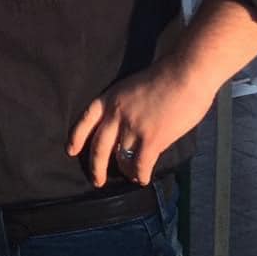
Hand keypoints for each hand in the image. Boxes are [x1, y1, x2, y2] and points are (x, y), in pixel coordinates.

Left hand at [67, 57, 214, 187]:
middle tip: (97, 181)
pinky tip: (142, 179)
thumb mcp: (133, 87)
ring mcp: (132, 128)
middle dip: (96, 167)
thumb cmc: (167, 76)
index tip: (71, 152)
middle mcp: (116, 114)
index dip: (77, 137)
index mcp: (110, 97)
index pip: (86, 120)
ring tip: (131, 175)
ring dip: (125, 171)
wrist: (185, 74)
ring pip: (121, 159)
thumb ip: (126, 106)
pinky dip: (140, 175)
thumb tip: (128, 127)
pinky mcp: (151, 140)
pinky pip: (140, 165)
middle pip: (98, 147)